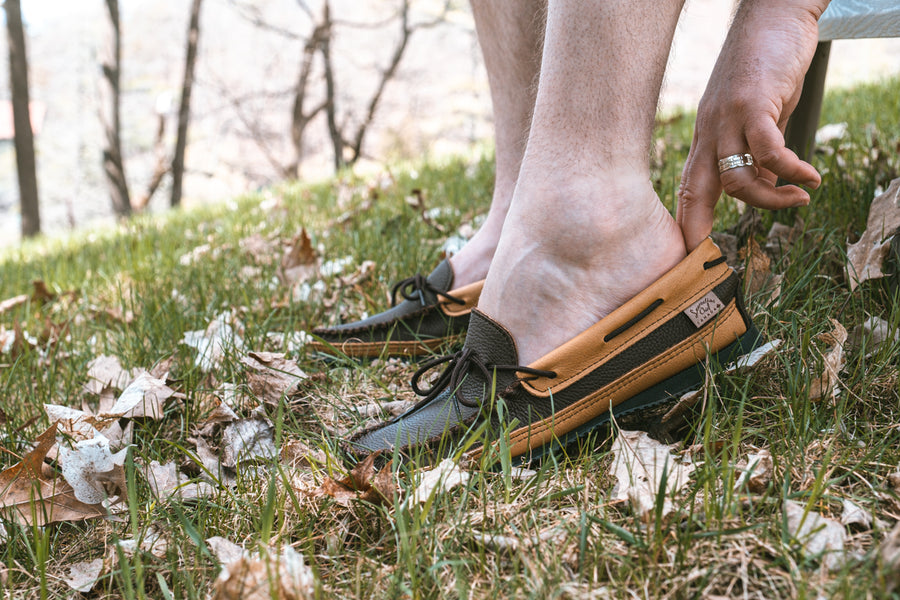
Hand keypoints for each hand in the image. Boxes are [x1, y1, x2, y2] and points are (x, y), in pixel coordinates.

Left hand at [677, 0, 829, 249]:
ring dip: (771, 197)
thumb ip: (758, 149)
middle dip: (699, 228)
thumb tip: (767, 182)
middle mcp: (708, 129)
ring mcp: (727, 116)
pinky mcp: (752, 102)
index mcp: (706, 135)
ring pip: (737, 178)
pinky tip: (810, 176)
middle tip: (716, 259)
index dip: (688, 222)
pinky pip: (768, 151)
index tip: (691, 254)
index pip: (689, 186)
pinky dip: (790, 169)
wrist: (774, 13)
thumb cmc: (766, 65)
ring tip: (800, 198)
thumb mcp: (759, 115)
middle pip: (696, 189)